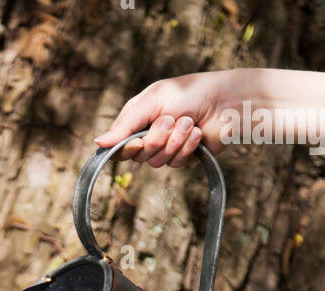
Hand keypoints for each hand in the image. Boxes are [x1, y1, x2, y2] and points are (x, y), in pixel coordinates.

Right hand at [95, 71, 244, 165]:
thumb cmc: (191, 92)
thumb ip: (126, 123)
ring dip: (175, 141)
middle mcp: (149, 135)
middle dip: (156, 139)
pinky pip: (176, 163)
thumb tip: (98, 143)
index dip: (126, 149)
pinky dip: (187, 147)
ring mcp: (166, 148)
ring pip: (158, 161)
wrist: (226, 102)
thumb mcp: (154, 101)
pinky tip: (197, 132)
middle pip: (138, 156)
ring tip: (189, 122)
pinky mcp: (183, 157)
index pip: (119, 145)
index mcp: (138, 119)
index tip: (136, 143)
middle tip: (171, 120)